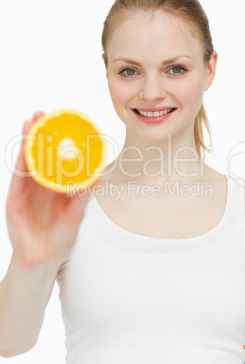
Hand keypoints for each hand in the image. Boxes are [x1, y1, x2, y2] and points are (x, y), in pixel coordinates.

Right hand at [5, 111, 90, 268]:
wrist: (41, 260)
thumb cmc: (60, 239)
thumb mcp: (76, 216)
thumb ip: (83, 198)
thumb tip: (99, 179)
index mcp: (57, 187)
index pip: (57, 159)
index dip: (58, 142)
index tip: (64, 123)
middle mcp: (41, 184)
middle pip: (40, 154)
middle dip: (41, 133)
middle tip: (44, 113)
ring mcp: (27, 190)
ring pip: (27, 159)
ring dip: (28, 139)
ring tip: (32, 120)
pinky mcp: (16, 198)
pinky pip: (19, 175)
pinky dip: (21, 158)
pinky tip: (24, 144)